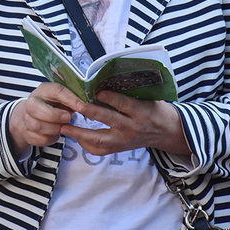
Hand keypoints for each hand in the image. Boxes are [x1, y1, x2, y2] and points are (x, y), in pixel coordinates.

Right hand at [10, 82, 85, 153]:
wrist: (33, 115)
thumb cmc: (53, 105)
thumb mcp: (63, 99)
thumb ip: (72, 101)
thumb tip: (88, 106)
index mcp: (44, 90)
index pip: (56, 91)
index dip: (70, 99)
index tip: (82, 107)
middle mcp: (32, 102)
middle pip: (35, 108)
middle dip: (54, 115)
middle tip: (67, 118)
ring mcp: (27, 118)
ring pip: (37, 125)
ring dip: (53, 129)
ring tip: (62, 127)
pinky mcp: (27, 132)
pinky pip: (39, 138)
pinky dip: (50, 138)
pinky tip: (54, 133)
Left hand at [61, 91, 190, 156]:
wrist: (166, 132)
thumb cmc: (153, 109)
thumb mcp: (147, 98)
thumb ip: (128, 93)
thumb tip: (104, 79)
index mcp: (141, 112)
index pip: (124, 104)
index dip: (112, 98)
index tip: (98, 91)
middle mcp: (132, 128)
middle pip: (109, 120)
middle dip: (91, 112)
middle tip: (76, 106)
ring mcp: (125, 141)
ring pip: (101, 140)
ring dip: (80, 134)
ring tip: (64, 127)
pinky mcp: (119, 149)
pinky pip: (100, 150)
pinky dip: (86, 144)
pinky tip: (75, 137)